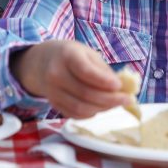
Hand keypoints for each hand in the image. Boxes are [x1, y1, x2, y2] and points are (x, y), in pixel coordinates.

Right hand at [10, 39, 129, 117]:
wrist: (41, 62)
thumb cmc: (70, 55)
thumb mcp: (87, 53)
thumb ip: (103, 70)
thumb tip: (123, 88)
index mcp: (66, 55)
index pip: (85, 71)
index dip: (104, 81)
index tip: (120, 86)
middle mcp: (55, 74)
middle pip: (85, 93)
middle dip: (110, 99)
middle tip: (127, 99)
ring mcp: (52, 91)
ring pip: (81, 108)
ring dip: (103, 108)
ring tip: (116, 103)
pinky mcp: (53, 104)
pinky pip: (75, 114)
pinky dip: (92, 113)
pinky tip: (101, 106)